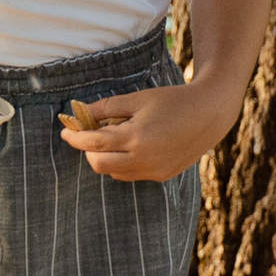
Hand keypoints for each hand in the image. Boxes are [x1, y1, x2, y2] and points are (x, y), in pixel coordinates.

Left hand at [58, 86, 228, 183]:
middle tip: (87, 135)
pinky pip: (131, 175)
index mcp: (136, 137)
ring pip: (114, 173)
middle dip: (88, 151)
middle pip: (99, 164)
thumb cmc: (172, 101)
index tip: (65, 131)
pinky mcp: (162, 176)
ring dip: (105, 158)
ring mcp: (154, 170)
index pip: (93, 143)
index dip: (75, 137)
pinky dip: (122, 164)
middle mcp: (144, 159)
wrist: (209, 114)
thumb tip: (80, 112)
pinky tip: (128, 147)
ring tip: (112, 138)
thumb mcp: (137, 99)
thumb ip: (106, 108)